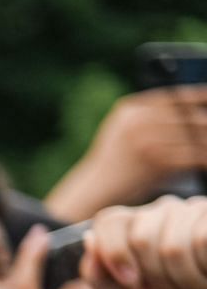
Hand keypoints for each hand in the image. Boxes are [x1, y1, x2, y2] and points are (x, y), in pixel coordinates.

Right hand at [46, 87, 206, 220]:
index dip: (199, 97)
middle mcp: (136, 122)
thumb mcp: (123, 131)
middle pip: (188, 116)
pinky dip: (205, 159)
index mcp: (129, 110)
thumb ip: (149, 116)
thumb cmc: (115, 163)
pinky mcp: (154, 163)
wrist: (93, 191)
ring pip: (193, 136)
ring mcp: (145, 142)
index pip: (174, 96)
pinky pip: (191, 156)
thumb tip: (193, 107)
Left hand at [82, 195, 206, 288]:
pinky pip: (202, 242)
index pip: (109, 222)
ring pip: (174, 247)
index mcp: (131, 228)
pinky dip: (206, 274)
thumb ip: (98, 276)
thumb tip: (90, 239)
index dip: (116, 255)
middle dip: (157, 282)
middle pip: (141, 240)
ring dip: (186, 283)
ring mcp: (192, 209)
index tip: (132, 285)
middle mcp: (160, 212)